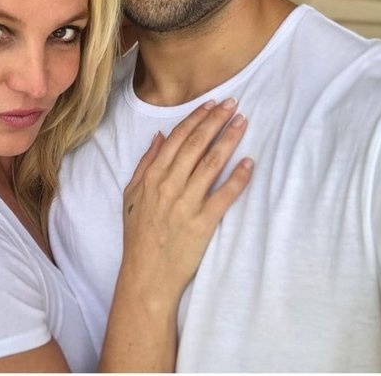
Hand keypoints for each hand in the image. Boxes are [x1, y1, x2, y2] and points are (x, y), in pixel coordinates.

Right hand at [120, 99, 251, 302]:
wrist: (146, 275)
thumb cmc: (138, 235)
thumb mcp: (131, 195)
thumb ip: (145, 164)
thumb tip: (158, 136)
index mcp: (152, 176)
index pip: (178, 138)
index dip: (196, 118)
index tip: (212, 104)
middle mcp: (169, 185)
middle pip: (197, 144)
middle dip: (216, 120)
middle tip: (233, 104)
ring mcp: (186, 203)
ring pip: (212, 163)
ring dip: (229, 139)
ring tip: (242, 123)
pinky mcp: (203, 223)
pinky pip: (224, 195)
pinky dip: (238, 177)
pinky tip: (249, 163)